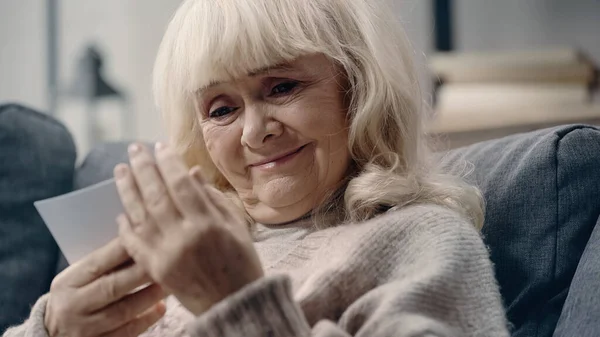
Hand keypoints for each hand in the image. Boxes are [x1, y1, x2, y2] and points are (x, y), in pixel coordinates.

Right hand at [44, 238, 165, 336]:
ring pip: (123, 311)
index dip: (123, 250)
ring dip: (149, 296)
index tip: (146, 237)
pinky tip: (161, 308)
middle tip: (166, 261)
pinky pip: (127, 332)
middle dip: (142, 273)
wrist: (51, 335)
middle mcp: (74, 305)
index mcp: (67, 283)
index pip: (98, 263)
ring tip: (168, 283)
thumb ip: (100, 266)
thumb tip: (135, 243)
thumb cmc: (72, 298)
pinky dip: (146, 320)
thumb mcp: (75, 280)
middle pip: (112, 286)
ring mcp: (85, 328)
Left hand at [113, 143, 263, 315]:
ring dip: (127, 190)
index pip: (181, 185)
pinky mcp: (155, 269)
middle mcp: (184, 237)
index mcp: (208, 224)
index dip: (169, 163)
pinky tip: (121, 210)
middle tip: (135, 148)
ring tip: (120, 169)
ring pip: (139, 215)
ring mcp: (166, 254)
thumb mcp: (237, 227)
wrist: (234, 305)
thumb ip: (213, 199)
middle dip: (144, 168)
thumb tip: (191, 173)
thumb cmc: (242, 264)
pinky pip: (134, 243)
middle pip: (156, 195)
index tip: (160, 146)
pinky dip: (126, 225)